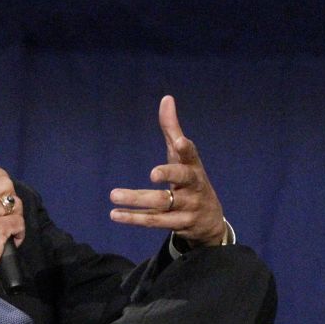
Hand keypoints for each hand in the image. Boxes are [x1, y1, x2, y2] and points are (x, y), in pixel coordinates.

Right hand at [0, 163, 24, 307]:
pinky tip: (10, 241)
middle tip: (7, 213)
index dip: (0, 176)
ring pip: (15, 202)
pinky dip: (19, 233)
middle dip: (11, 198)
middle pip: (5, 182)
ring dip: (16, 217)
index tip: (4, 189)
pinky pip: (19, 221)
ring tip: (8, 230)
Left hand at [109, 95, 226, 246]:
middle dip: (168, 175)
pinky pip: (155, 222)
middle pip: (181, 180)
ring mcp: (187, 208)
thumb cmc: (191, 181)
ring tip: (114, 195)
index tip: (179, 142)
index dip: (186, 149)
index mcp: (194, 167)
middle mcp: (193, 187)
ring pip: (162, 204)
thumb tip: (166, 98)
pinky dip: (134, 218)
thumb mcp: (184, 157)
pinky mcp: (179, 225)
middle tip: (152, 173)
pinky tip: (115, 215)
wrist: (210, 220)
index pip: (191, 155)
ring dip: (137, 201)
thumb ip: (173, 130)